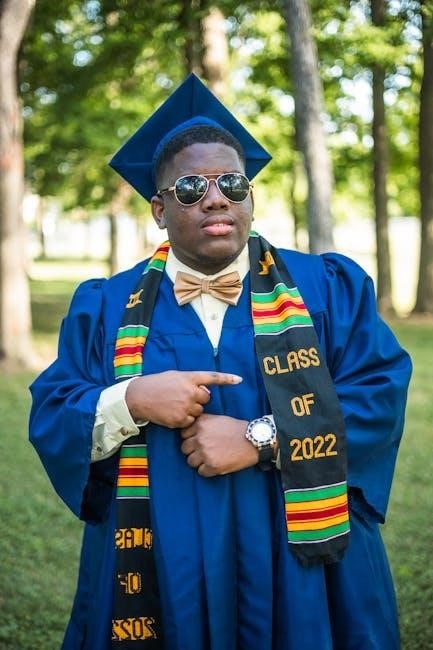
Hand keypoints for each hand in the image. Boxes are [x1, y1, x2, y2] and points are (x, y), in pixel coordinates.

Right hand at [125, 370, 241, 428]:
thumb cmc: (157, 384)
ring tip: (175, 405)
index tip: (239, 380)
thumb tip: (206, 391)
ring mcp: (185, 406)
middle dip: (198, 399)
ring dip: (191, 410)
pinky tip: (172, 413)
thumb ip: (191, 381)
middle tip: (183, 397)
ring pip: (199, 411)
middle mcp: (189, 391)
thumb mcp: (175, 376)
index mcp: (189, 377)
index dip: (227, 379)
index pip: (212, 377)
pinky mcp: (180, 419)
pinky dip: (184, 420)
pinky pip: (190, 421)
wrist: (138, 396)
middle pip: (206, 398)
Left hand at [180, 413, 258, 476]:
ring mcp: (205, 452)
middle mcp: (200, 437)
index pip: (183, 434)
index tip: (199, 440)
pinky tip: (216, 465)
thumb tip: (188, 432)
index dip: (191, 438)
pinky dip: (207, 470)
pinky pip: (201, 472)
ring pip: (190, 461)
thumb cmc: (237, 429)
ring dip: (199, 462)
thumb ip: (202, 424)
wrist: (253, 441)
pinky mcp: (212, 466)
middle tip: (205, 451)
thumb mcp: (217, 419)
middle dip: (193, 450)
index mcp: (201, 424)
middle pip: (185, 448)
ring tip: (211, 458)